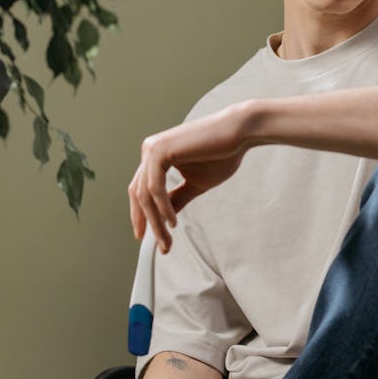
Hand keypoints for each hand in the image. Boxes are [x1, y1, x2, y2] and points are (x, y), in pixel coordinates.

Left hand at [129, 108, 249, 251]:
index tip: (150, 238)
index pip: (141, 191)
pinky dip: (162, 207)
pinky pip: (154, 188)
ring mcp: (152, 149)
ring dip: (156, 221)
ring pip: (145, 194)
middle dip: (148, 223)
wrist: (239, 133)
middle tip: (161, 245)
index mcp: (156, 156)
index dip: (143, 216)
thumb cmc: (222, 154)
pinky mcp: (159, 150)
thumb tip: (165, 219)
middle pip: (139, 195)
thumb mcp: (196, 184)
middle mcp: (149, 150)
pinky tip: (173, 221)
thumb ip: (178, 198)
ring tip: (167, 239)